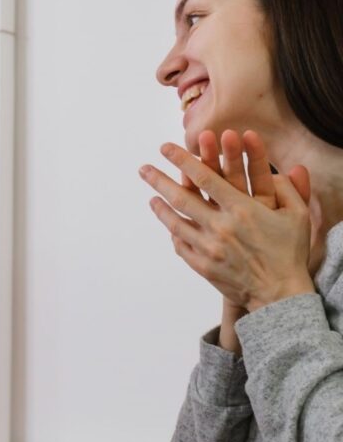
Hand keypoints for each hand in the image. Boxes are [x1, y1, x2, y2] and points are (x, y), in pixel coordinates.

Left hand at [139, 130, 314, 311]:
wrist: (279, 293)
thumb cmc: (290, 252)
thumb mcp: (297, 216)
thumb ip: (287, 189)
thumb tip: (282, 169)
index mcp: (241, 209)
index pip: (205, 178)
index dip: (183, 160)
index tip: (167, 148)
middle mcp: (220, 227)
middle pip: (181, 198)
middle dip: (159, 180)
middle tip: (144, 168)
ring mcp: (208, 248)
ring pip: (175, 223)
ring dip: (160, 208)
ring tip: (151, 196)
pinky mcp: (202, 266)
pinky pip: (181, 245)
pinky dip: (173, 232)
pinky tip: (169, 224)